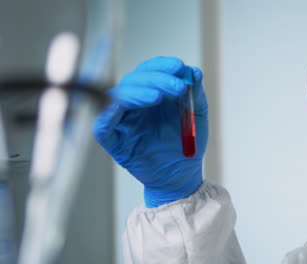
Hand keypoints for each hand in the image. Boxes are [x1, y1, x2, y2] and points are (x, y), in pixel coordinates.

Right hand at [93, 56, 207, 207]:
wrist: (181, 177)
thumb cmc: (187, 147)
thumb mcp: (196, 117)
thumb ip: (195, 95)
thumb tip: (194, 71)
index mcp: (153, 95)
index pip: (149, 71)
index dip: (162, 65)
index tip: (180, 67)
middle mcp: (135, 105)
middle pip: (134, 80)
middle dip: (155, 79)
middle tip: (177, 87)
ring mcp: (123, 121)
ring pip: (117, 97)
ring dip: (137, 92)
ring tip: (157, 96)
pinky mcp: (113, 140)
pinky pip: (102, 125)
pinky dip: (108, 113)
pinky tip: (124, 107)